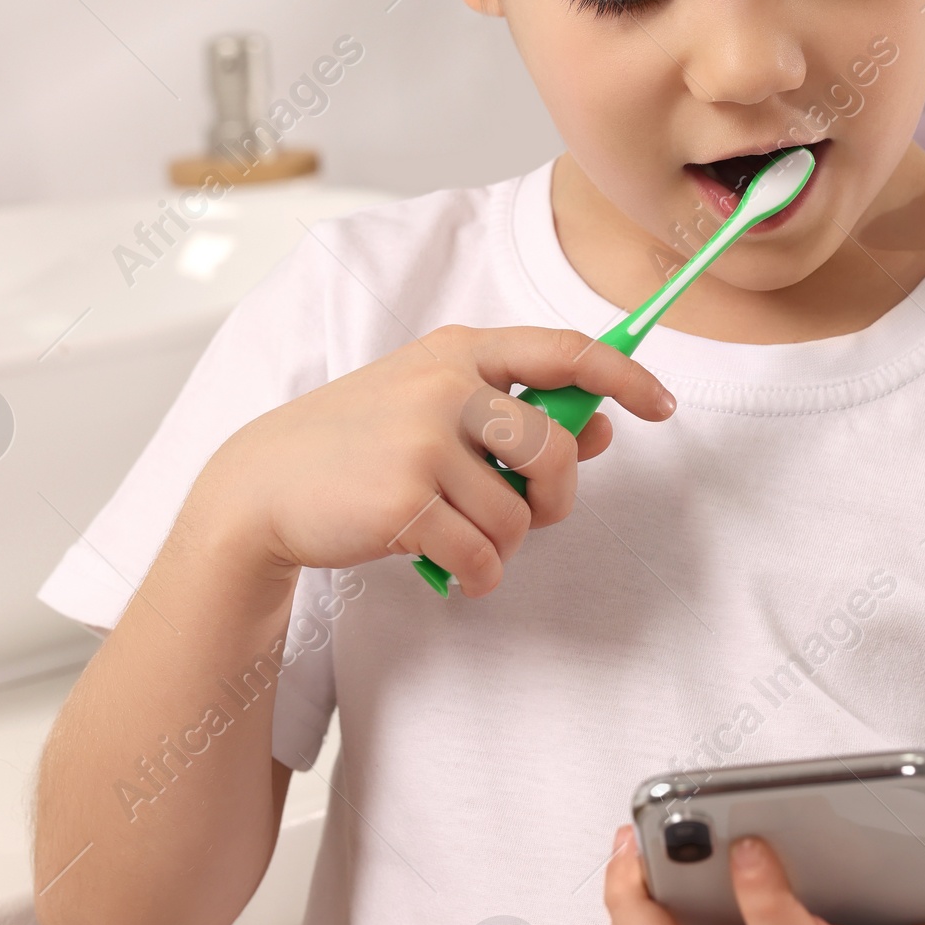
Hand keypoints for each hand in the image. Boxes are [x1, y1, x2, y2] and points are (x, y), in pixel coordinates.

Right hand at [189, 326, 675, 597]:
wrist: (263, 486)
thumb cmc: (361, 445)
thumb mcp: (434, 405)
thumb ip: (516, 411)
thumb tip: (601, 426)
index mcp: (460, 350)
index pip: (566, 348)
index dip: (625, 374)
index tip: (662, 404)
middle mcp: (445, 385)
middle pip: (556, 447)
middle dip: (557, 495)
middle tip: (529, 513)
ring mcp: (422, 441)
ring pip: (520, 513)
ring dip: (504, 544)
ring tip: (464, 540)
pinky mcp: (403, 501)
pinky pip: (484, 556)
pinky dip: (479, 576)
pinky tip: (452, 569)